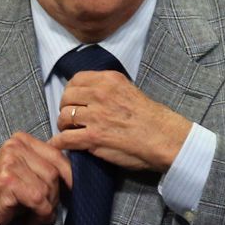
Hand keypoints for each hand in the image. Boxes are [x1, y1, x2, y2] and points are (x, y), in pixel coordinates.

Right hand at [0, 132, 72, 224]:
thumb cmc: (4, 190)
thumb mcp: (25, 171)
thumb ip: (44, 166)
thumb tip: (73, 176)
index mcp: (21, 140)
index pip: (56, 154)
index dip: (69, 174)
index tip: (73, 188)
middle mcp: (14, 147)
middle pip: (53, 172)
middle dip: (55, 196)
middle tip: (47, 209)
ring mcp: (10, 163)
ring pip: (47, 187)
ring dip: (47, 207)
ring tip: (39, 216)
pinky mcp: (7, 182)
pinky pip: (38, 199)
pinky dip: (41, 213)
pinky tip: (34, 220)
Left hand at [49, 71, 192, 170]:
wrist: (165, 138)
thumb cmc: (153, 118)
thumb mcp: (131, 90)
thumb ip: (110, 90)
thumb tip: (92, 94)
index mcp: (110, 80)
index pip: (77, 79)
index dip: (71, 91)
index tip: (73, 99)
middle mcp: (100, 95)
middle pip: (67, 97)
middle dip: (64, 108)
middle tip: (69, 117)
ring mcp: (96, 116)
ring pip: (63, 117)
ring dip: (63, 126)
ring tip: (68, 131)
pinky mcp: (94, 137)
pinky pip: (66, 138)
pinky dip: (59, 143)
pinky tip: (60, 145)